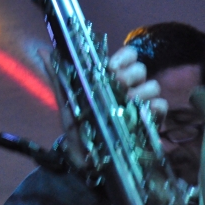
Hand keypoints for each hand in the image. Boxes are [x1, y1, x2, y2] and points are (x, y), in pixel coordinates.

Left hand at [40, 46, 167, 168]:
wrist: (83, 153)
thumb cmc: (75, 122)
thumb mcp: (65, 99)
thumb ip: (57, 74)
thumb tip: (43, 51)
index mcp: (109, 76)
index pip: (127, 55)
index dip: (122, 57)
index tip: (110, 67)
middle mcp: (127, 86)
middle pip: (140, 69)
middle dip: (129, 75)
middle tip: (117, 84)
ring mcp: (140, 102)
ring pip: (152, 86)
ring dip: (141, 91)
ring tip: (125, 101)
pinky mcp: (151, 120)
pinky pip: (161, 106)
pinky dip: (154, 108)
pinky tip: (142, 111)